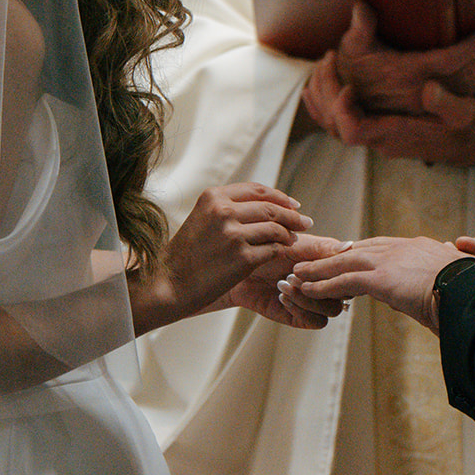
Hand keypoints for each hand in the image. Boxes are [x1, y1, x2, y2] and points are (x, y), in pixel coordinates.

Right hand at [157, 183, 313, 324]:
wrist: (169, 283)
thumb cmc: (186, 255)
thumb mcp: (201, 218)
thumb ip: (227, 208)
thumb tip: (264, 206)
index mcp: (213, 197)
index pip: (257, 190)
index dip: (280, 197)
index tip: (294, 205)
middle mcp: (223, 211)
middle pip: (270, 209)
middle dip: (292, 216)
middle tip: (305, 222)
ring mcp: (233, 235)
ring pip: (275, 229)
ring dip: (289, 234)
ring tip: (294, 239)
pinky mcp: (242, 259)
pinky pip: (272, 250)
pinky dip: (281, 251)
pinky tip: (282, 254)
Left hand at [213, 233, 352, 328]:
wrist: (235, 268)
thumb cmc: (262, 249)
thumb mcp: (291, 243)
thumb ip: (320, 247)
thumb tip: (349, 246)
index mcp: (328, 262)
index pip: (350, 269)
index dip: (338, 267)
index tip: (315, 260)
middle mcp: (325, 283)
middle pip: (346, 292)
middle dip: (321, 282)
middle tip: (294, 272)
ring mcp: (314, 301)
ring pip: (333, 309)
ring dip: (310, 296)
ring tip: (285, 283)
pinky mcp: (301, 317)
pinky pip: (316, 321)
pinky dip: (301, 309)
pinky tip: (282, 296)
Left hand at [285, 236, 466, 332]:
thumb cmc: (474, 292)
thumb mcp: (459, 281)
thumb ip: (447, 277)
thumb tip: (451, 278)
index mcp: (421, 247)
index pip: (383, 246)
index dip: (362, 252)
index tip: (347, 255)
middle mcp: (402, 247)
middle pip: (359, 249)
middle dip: (334, 256)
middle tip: (314, 261)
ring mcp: (390, 261)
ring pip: (345, 262)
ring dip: (320, 269)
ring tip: (298, 275)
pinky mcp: (382, 278)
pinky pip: (344, 281)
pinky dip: (322, 285)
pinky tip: (307, 289)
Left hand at [300, 50, 474, 166]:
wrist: (464, 141)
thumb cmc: (462, 126)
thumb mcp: (463, 112)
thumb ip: (447, 102)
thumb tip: (428, 88)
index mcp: (394, 133)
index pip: (354, 131)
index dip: (344, 110)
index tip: (348, 85)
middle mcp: (378, 138)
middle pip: (334, 125)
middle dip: (326, 91)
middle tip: (329, 58)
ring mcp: (374, 135)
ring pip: (331, 123)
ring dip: (323, 93)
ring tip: (326, 62)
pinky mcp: (375, 128)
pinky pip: (336, 121)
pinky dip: (322, 101)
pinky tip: (318, 81)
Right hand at [335, 2, 474, 112]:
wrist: (352, 108)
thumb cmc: (352, 71)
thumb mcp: (352, 49)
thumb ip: (359, 29)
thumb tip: (361, 6)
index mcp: (408, 74)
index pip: (447, 62)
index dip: (471, 48)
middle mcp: (424, 90)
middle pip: (470, 74)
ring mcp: (434, 99)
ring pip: (474, 82)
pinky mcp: (439, 101)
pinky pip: (471, 89)